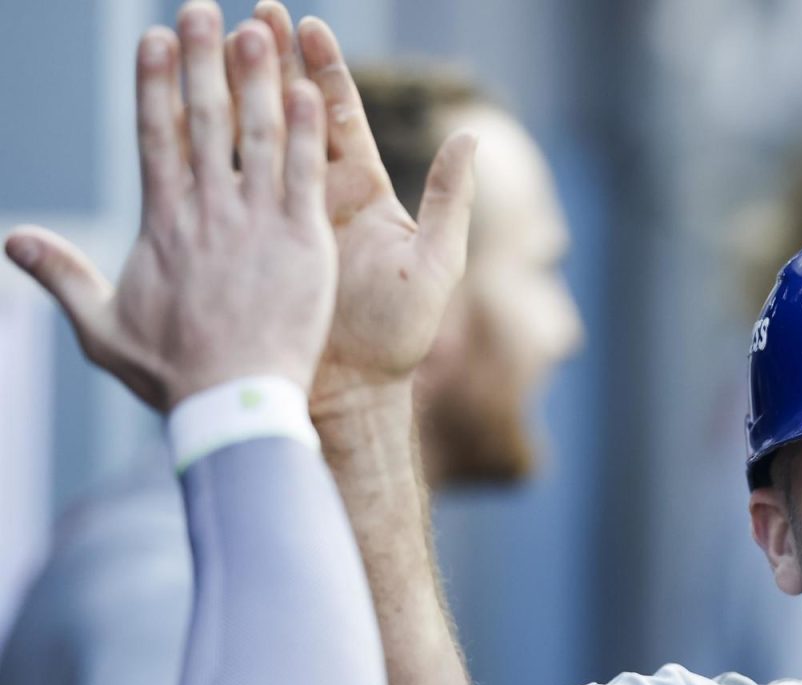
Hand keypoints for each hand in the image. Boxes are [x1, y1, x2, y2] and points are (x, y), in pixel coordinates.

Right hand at [3, 2, 333, 411]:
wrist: (233, 403)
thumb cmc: (172, 374)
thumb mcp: (103, 326)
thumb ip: (62, 277)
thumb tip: (10, 242)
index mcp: (163, 223)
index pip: (158, 137)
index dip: (156, 85)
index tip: (155, 40)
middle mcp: (208, 211)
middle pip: (204, 120)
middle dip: (202, 61)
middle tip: (202, 9)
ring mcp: (257, 221)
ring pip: (257, 135)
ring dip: (256, 79)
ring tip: (257, 29)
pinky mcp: (302, 240)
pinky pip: (305, 173)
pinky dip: (306, 131)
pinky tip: (308, 90)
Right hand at [249, 2, 476, 420]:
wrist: (351, 392)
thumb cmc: (398, 336)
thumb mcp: (436, 264)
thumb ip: (449, 199)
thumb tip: (471, 136)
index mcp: (362, 195)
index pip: (340, 119)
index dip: (325, 73)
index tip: (310, 28)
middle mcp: (320, 198)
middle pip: (293, 117)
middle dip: (273, 64)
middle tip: (252, 13)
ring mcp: (282, 218)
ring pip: (256, 141)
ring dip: (238, 91)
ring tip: (219, 38)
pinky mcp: (251, 245)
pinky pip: (230, 188)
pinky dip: (213, 147)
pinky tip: (192, 105)